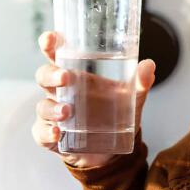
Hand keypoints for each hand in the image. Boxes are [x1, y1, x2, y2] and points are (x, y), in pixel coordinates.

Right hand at [32, 30, 155, 168]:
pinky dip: (46, 132)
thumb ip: (140, 83)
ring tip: (67, 111)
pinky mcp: (50, 136)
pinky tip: (57, 133)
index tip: (50, 37)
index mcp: (75, 76)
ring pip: (43, 106)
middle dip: (51, 74)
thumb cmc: (113, 115)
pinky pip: (41, 133)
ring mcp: (52, 114)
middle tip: (66, 77)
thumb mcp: (130, 98)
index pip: (56, 55)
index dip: (49, 44)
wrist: (110, 152)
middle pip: (44, 77)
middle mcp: (60, 92)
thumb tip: (148, 65)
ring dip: (52, 107)